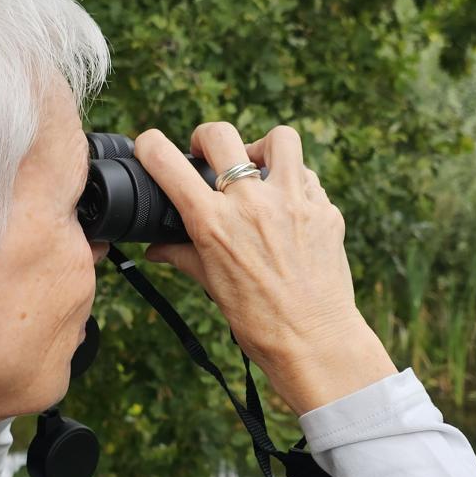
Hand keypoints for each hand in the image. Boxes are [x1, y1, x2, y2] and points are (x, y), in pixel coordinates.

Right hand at [133, 123, 395, 413]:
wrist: (314, 341)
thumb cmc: (258, 322)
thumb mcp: (212, 286)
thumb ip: (183, 256)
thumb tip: (156, 249)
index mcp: (212, 223)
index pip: (165, 162)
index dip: (150, 146)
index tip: (151, 146)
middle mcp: (250, 203)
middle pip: (219, 134)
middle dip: (207, 139)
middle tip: (209, 157)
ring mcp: (292, 201)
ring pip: (279, 139)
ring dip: (264, 148)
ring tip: (260, 169)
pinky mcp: (325, 209)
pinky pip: (308, 178)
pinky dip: (296, 185)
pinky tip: (290, 208)